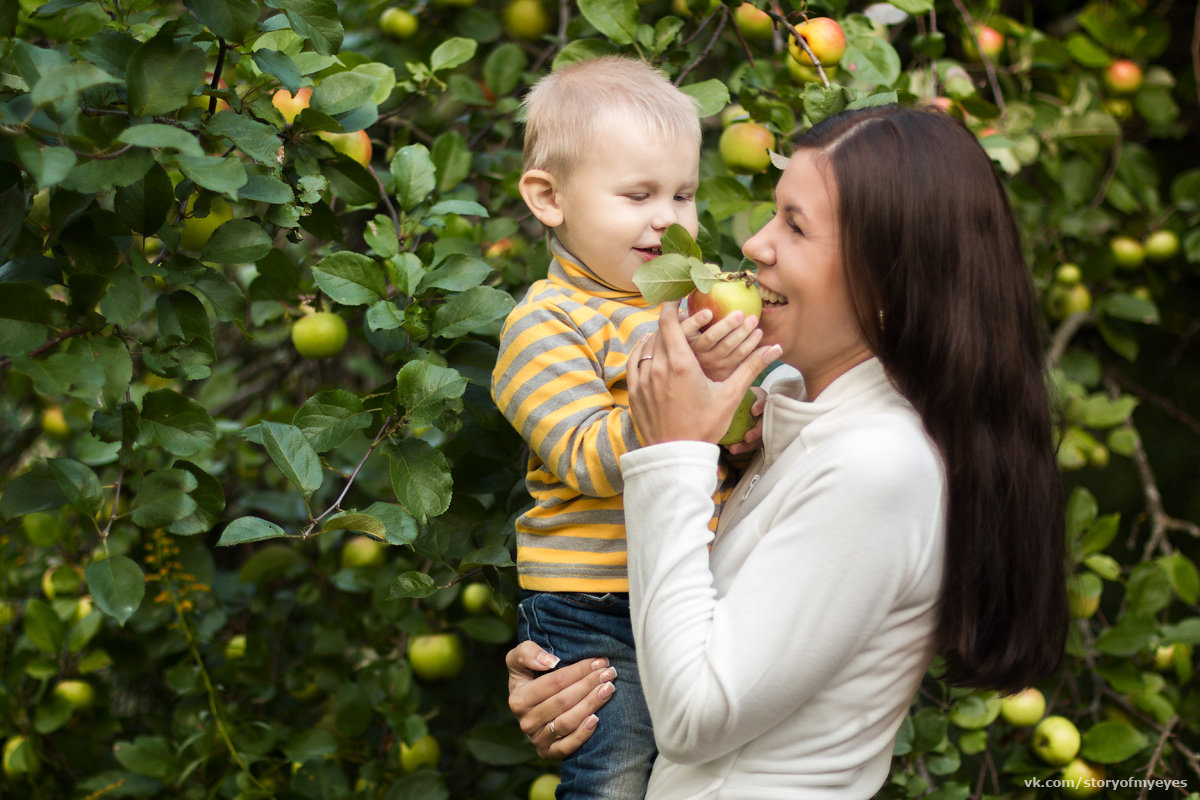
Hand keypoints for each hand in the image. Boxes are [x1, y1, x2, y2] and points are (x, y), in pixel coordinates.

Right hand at [506, 641, 616, 759]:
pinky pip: (567, 746)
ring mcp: (537, 739)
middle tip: (609, 673)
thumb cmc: (530, 676)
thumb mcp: (520, 658)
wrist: (531, 705)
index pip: (554, 682)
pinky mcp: (548, 753)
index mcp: (518, 698)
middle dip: (589, 684)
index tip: (598, 661)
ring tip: (608, 689)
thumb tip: (550, 662)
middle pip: (563, 701)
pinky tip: (596, 719)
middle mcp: (526, 721)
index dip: (578, 670)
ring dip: (591, 704)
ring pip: (567, 722)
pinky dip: (582, 734)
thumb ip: (527, 653)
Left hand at [628, 301, 780, 445]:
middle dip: (669, 320)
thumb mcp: (730, 396)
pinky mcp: (634, 392)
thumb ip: (751, 367)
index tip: (678, 296)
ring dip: (656, 336)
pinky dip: (642, 351)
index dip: (673, 305)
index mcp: (681, 364)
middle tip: (679, 314)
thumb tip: (776, 348)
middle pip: (659, 331)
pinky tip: (648, 349)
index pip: (670, 322)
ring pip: (646, 346)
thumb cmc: (706, 426)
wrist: (677, 456)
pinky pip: (634, 362)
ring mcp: (642, 380)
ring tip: (668, 332)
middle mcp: (657, 367)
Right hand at [683, 308, 762, 381]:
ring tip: (753, 321)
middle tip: (741, 314)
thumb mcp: (691, 324)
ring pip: (728, 347)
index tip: (708, 312)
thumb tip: (710, 274)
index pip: (687, 329)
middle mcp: (696, 353)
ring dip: (743, 333)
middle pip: (711, 338)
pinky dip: (751, 345)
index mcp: (685, 339)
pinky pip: (740, 358)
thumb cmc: (699, 334)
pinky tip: (759, 335)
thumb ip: (698, 306)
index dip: (696, 321)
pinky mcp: (724, 371)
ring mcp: (711, 363)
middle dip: (727, 325)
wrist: (702, 367)